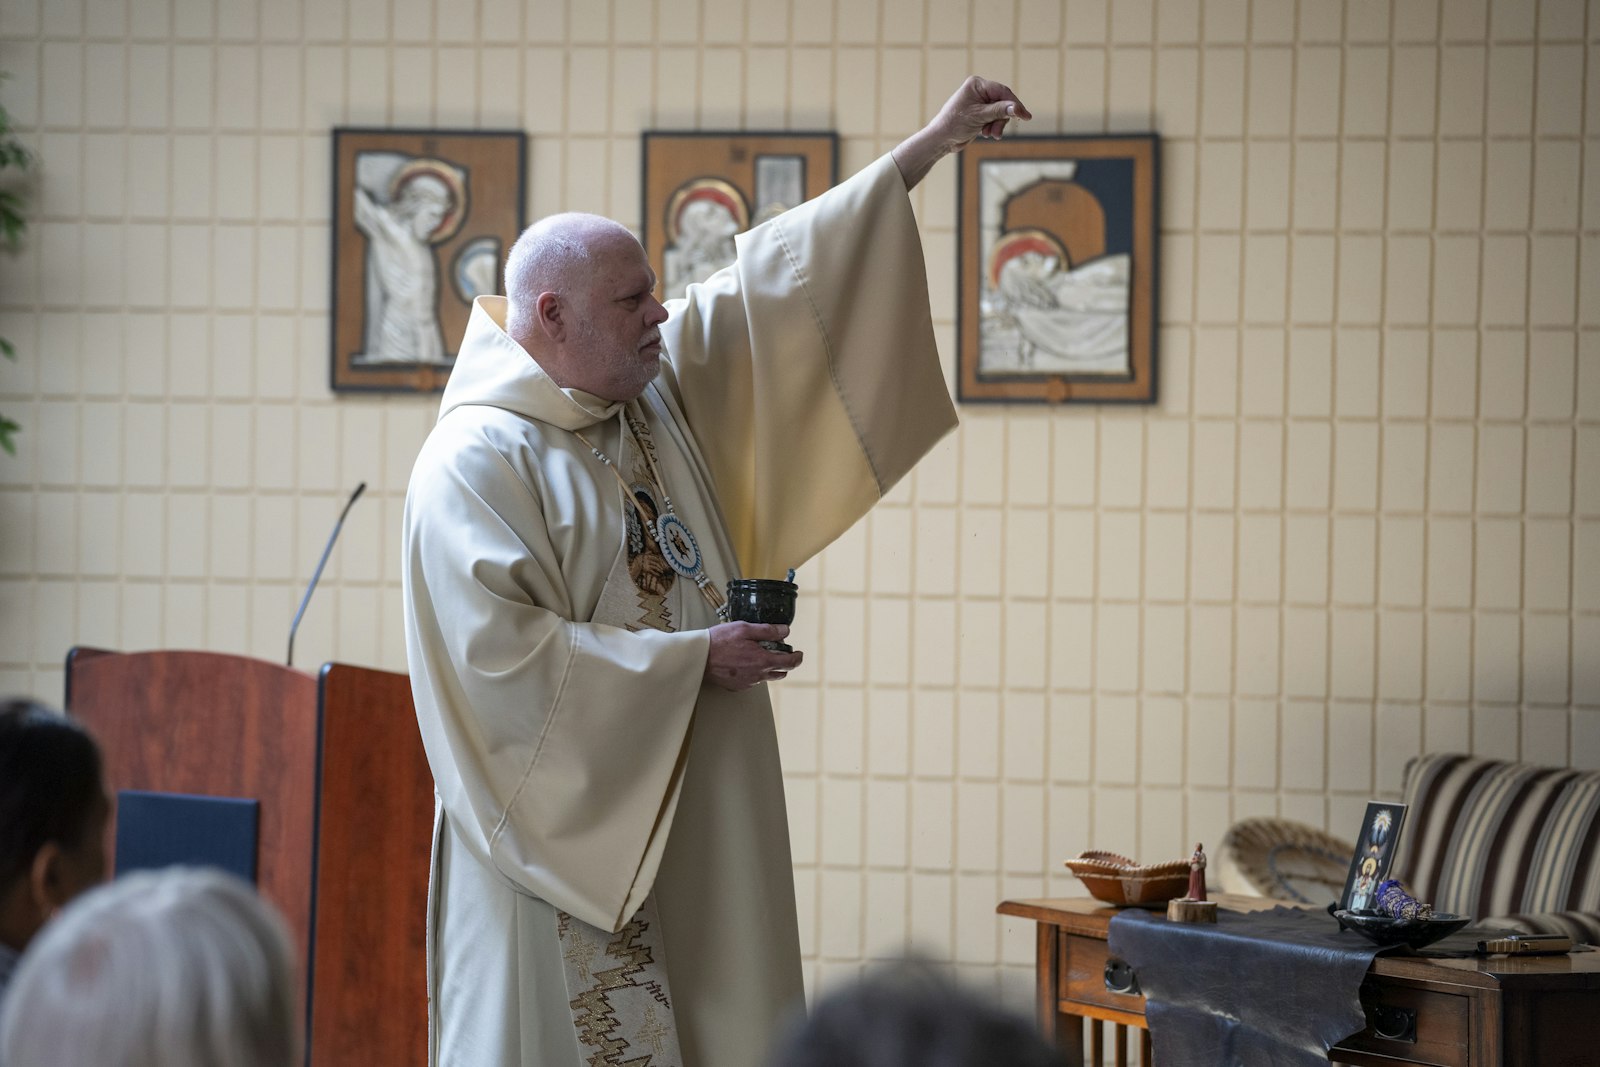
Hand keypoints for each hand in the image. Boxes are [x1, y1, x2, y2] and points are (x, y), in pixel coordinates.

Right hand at [703, 622, 802, 691]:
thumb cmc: (719, 641)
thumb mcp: (744, 628)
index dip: (798, 658)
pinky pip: (752, 680)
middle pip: (780, 673)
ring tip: (759, 655)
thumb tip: (785, 631)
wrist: (698, 657)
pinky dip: (753, 672)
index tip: (799, 653)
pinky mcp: (737, 686)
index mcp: (763, 661)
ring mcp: (747, 683)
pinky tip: (744, 662)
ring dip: (768, 668)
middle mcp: (758, 675)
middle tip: (778, 652)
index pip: (790, 663)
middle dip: (784, 663)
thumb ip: (767, 630)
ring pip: (766, 677)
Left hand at [892, 76, 1031, 188]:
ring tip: (989, 134)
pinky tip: (985, 134)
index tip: (1025, 116)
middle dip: (1002, 119)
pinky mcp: (980, 114)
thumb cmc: (955, 124)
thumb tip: (1018, 108)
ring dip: (997, 125)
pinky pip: (995, 119)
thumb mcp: (980, 116)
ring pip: (1000, 113)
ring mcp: (980, 103)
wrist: (941, 139)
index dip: (1015, 104)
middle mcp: (979, 91)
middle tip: (997, 132)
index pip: (1002, 92)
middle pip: (1003, 103)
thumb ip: (1000, 111)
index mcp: (977, 85)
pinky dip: (993, 127)